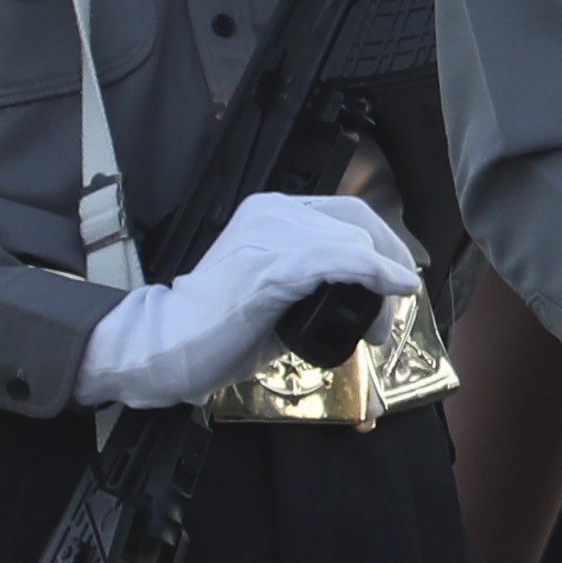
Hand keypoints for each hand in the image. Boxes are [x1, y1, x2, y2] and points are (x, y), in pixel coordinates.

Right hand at [78, 191, 422, 408]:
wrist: (162, 349)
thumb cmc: (215, 329)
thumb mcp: (275, 290)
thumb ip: (316, 278)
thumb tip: (368, 291)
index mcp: (270, 213)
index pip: (345, 214)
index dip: (382, 244)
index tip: (399, 277)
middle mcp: (272, 214)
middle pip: (356, 226)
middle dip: (387, 264)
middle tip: (394, 307)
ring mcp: (269, 237)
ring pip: (353, 245)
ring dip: (380, 287)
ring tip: (378, 328)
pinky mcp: (270, 266)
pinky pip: (340, 261)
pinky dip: (375, 274)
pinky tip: (395, 289)